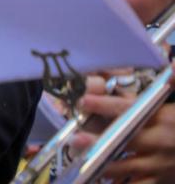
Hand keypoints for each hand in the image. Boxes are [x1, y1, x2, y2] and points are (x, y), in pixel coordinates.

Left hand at [71, 67, 174, 182]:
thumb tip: (171, 67)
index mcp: (164, 118)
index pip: (130, 110)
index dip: (105, 105)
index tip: (84, 101)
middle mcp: (161, 141)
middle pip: (124, 141)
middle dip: (97, 141)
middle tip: (75, 139)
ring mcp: (161, 164)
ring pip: (127, 167)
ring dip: (102, 164)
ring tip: (81, 160)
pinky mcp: (162, 179)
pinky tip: (99, 181)